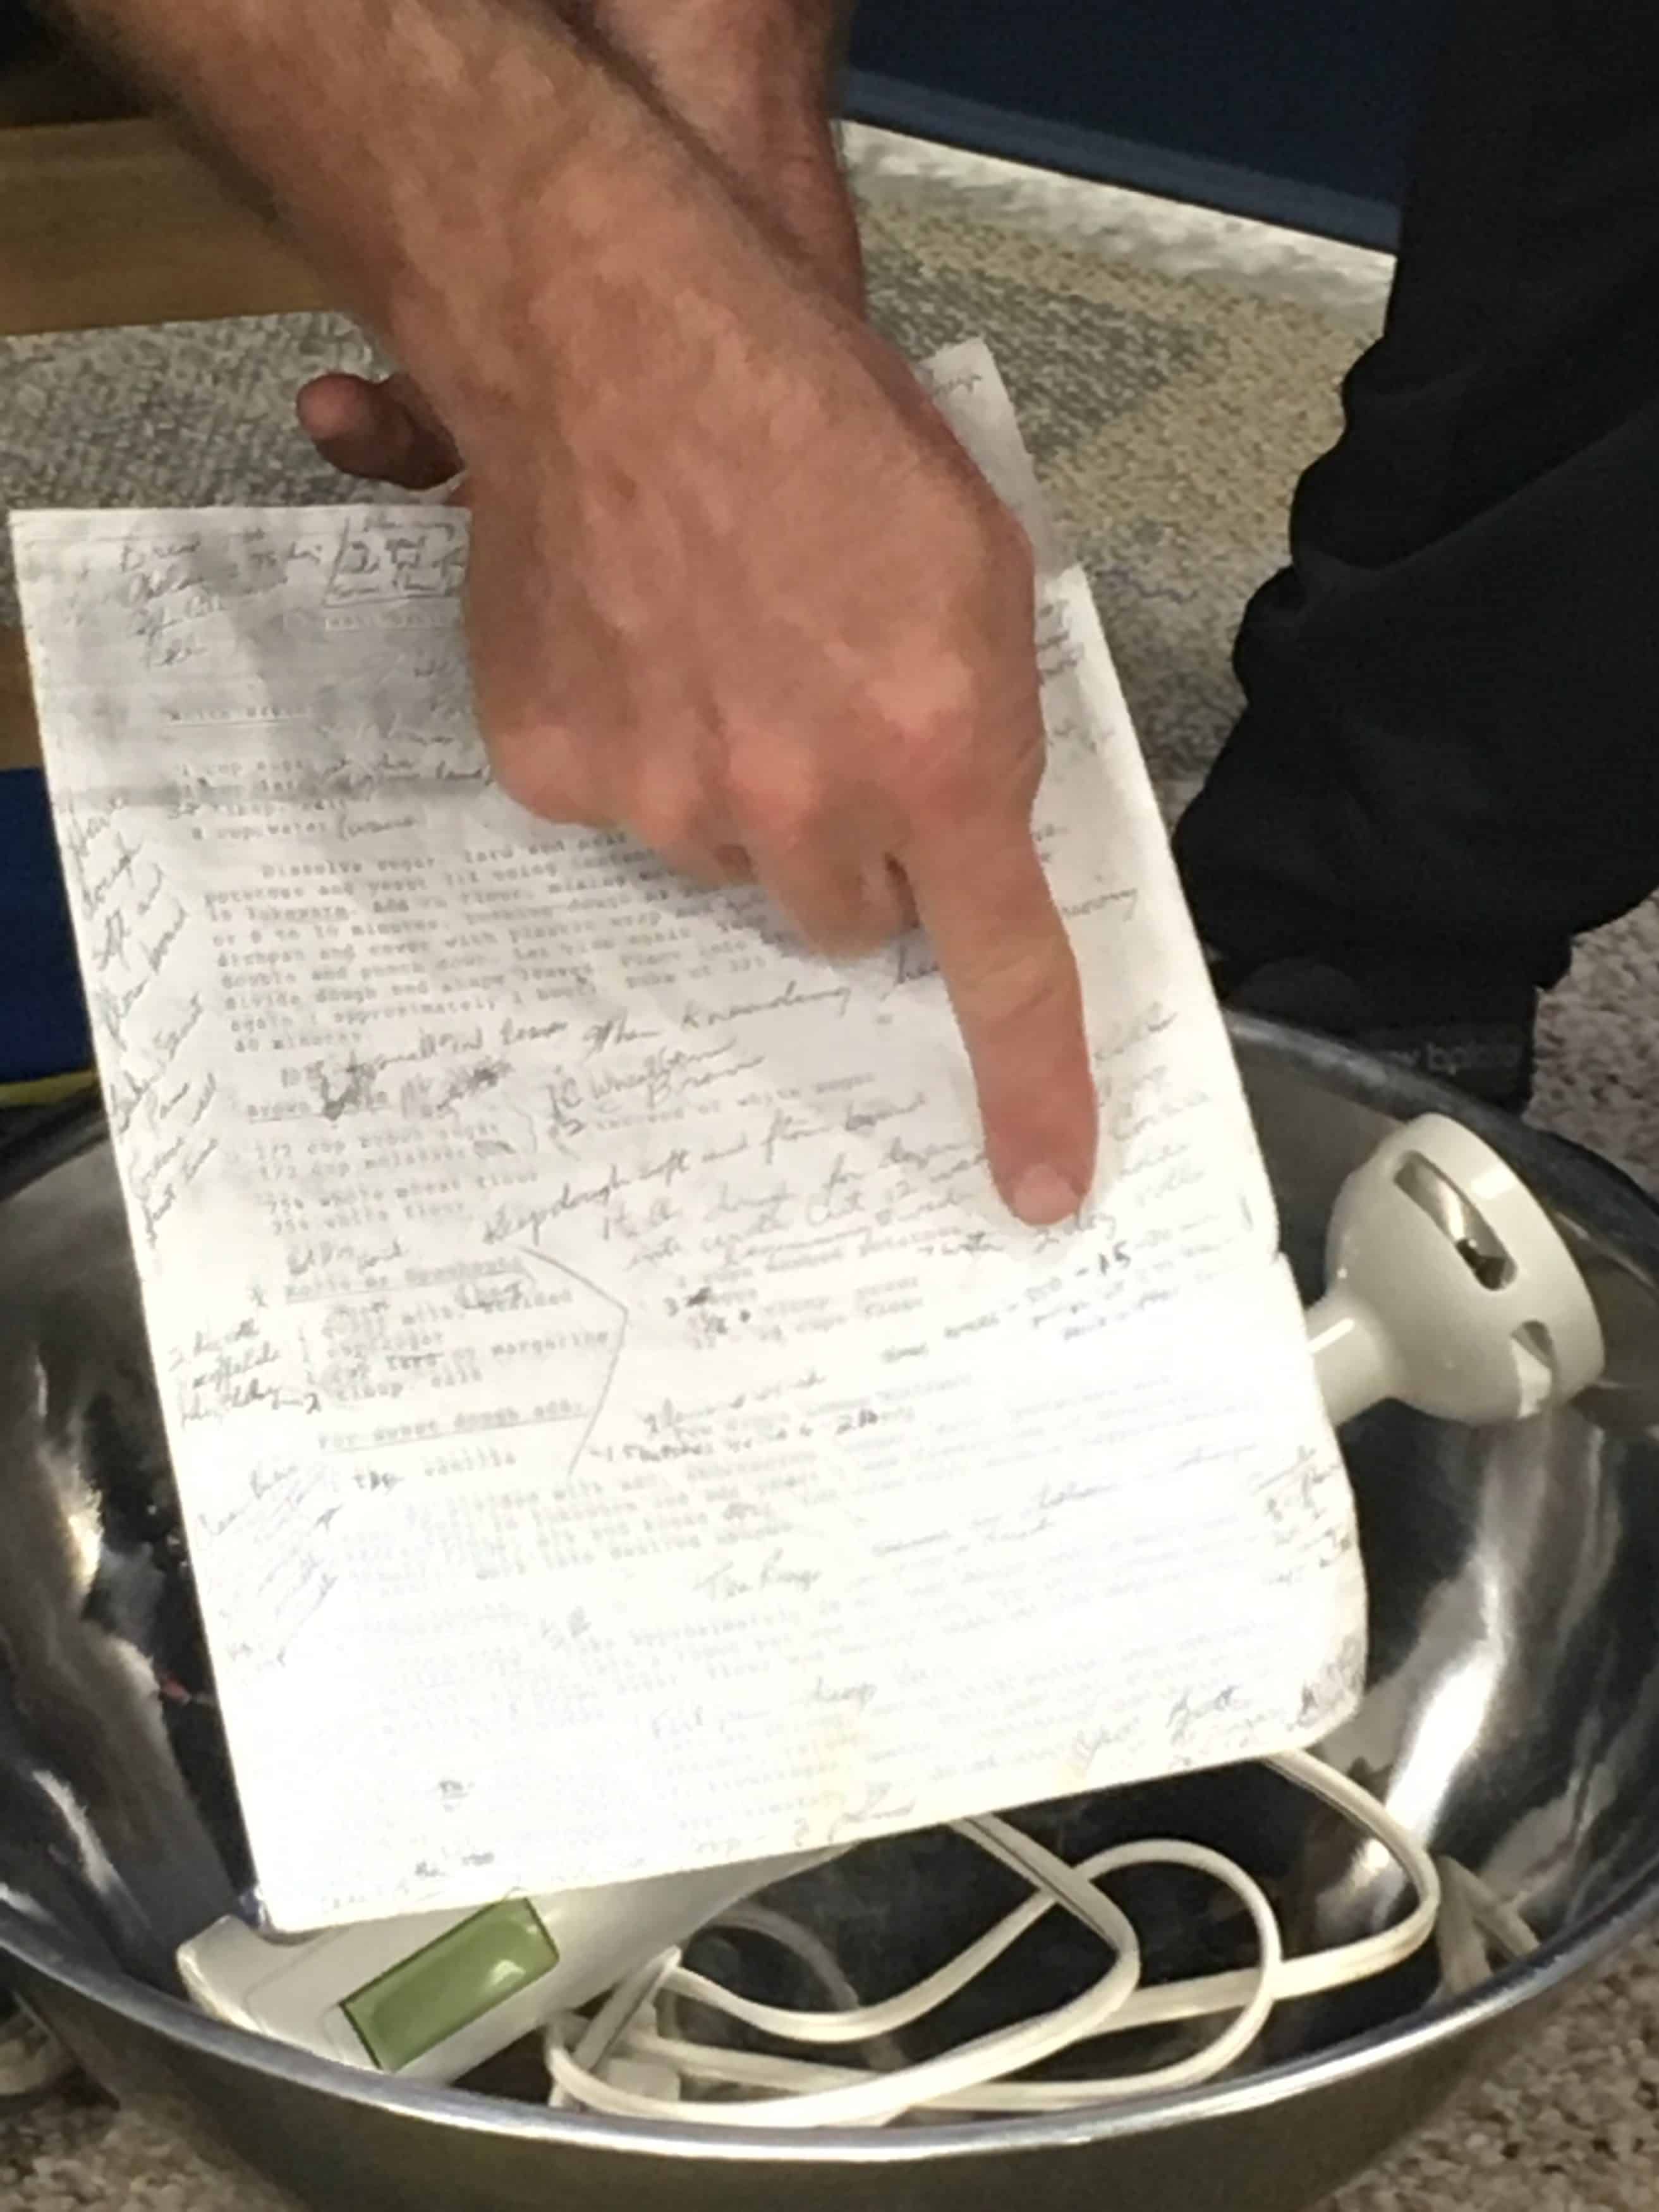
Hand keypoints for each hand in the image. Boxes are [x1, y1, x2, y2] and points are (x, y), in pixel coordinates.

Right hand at [297, 30, 1095, 1227]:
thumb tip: (961, 843)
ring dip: (742, 793)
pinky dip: (639, 749)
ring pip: (728, 864)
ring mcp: (665, 796)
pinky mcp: (558, 770)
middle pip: (842, 917)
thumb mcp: (976, 571)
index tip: (1039, 1187)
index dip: (1030, 1087)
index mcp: (937, 754)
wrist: (624, 334)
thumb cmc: (821, 425)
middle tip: (827, 719)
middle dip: (852, 845)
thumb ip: (986, 730)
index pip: (1002, 965)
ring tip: (724, 650)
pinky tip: (639, 644)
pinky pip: (622, 812)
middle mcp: (798, 803)